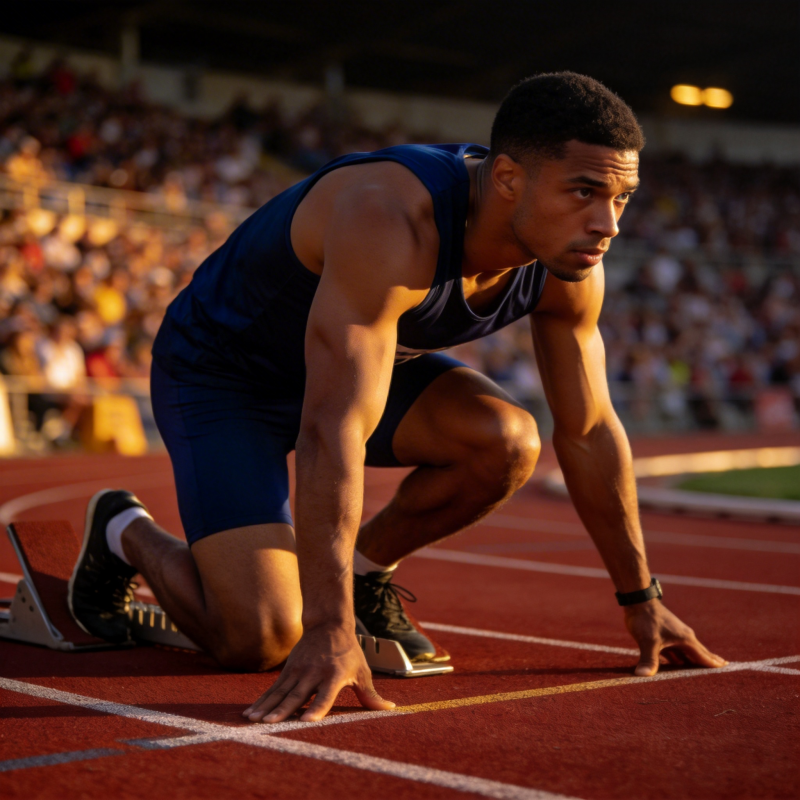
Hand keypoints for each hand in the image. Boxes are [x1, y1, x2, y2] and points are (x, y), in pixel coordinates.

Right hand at [242, 624, 394, 722]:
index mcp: (334, 675)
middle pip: (297, 694)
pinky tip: (251, 712)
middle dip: (283, 710)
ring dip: (267, 706)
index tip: (306, 721)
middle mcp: (314, 673)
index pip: (325, 695)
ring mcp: (298, 670)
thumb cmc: (348, 651)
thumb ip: (370, 694)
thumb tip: (390, 709)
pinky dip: (262, 700)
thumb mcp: (362, 670)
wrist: (328, 623)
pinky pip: (273, 688)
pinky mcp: (287, 670)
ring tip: (254, 720)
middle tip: (270, 723)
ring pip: (281, 692)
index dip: (317, 708)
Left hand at [624, 601, 727, 676]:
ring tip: (700, 674)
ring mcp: (674, 635)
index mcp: (686, 640)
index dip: (715, 664)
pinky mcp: (664, 635)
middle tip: (723, 671)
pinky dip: (678, 659)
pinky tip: (677, 666)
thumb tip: (642, 676)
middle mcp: (683, 638)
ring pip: (686, 653)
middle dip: (709, 663)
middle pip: (699, 654)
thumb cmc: (646, 619)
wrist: (638, 600)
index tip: (728, 669)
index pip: (704, 656)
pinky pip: (675, 651)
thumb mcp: (648, 641)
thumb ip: (649, 659)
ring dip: (692, 663)